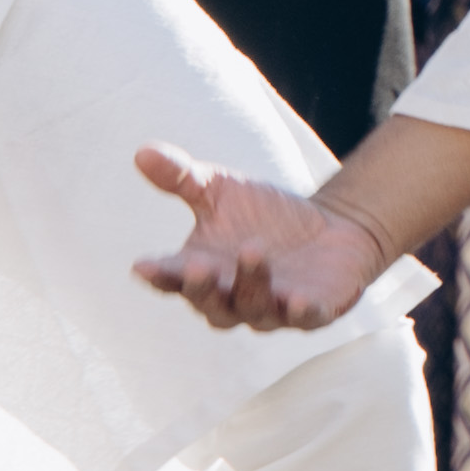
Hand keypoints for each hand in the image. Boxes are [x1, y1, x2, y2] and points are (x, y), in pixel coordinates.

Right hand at [129, 143, 395, 331]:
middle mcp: (232, 300)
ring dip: (252, 282)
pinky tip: (299, 299)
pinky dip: (301, 311)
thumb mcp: (220, 189)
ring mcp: (272, 310)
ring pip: (255, 309)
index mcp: (202, 273)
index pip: (172, 280)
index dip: (157, 275)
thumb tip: (140, 152)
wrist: (328, 225)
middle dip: (202, 287)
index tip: (141, 266)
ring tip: (252, 249)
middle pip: (211, 304)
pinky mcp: (313, 311)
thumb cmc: (262, 214)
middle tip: (197, 265)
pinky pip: (305, 318)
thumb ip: (181, 178)